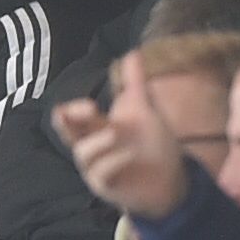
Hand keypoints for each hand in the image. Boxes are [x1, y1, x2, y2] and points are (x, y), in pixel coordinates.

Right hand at [52, 50, 189, 221]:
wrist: (172, 177)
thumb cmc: (152, 143)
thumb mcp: (145, 109)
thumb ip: (135, 83)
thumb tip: (133, 52)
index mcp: (96, 128)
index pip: (70, 117)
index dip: (71, 110)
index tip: (88, 104)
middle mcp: (92, 147)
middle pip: (67, 133)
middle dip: (71, 120)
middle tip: (89, 108)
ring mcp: (98, 168)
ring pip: (82, 154)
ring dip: (98, 141)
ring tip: (117, 132)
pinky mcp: (109, 187)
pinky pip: (100, 174)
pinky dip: (112, 162)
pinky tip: (129, 153)